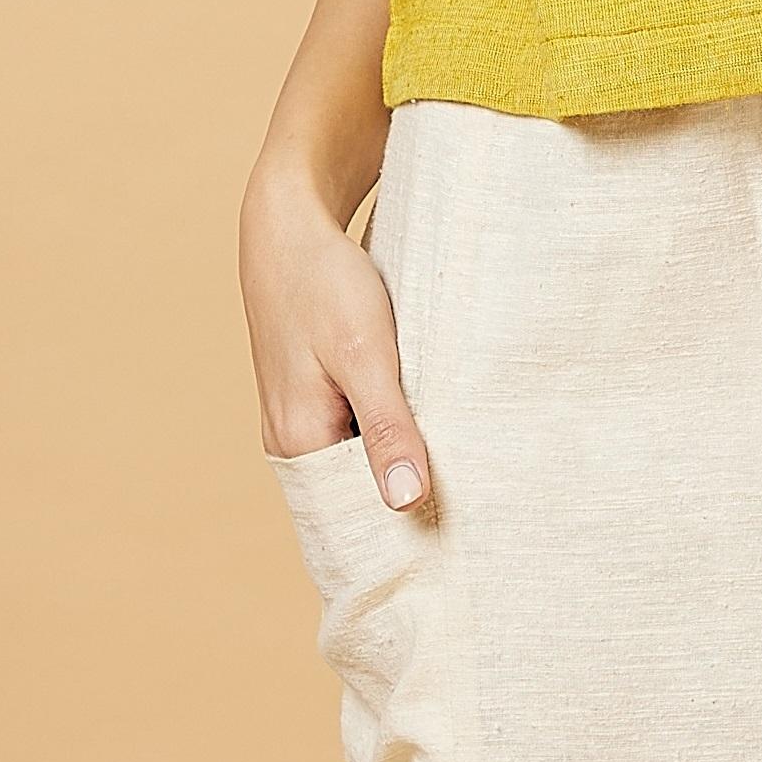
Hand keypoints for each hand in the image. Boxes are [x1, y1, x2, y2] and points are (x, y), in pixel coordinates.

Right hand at [239, 170, 433, 509]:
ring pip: (358, 460)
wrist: (287, 225)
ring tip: (461, 468)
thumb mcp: (365, 354)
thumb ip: (387, 428)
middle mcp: (291, 442)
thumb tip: (407, 503)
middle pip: (357, 494)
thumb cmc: (323, 282)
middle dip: (407, 498)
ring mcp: (299, 418)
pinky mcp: (312, 394)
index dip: (405, 529)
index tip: (459, 536)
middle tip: (474, 506)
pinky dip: (387, 431)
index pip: (357, 517)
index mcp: (300, 443)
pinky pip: (354, 431)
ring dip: (400, 459)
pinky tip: (426, 422)